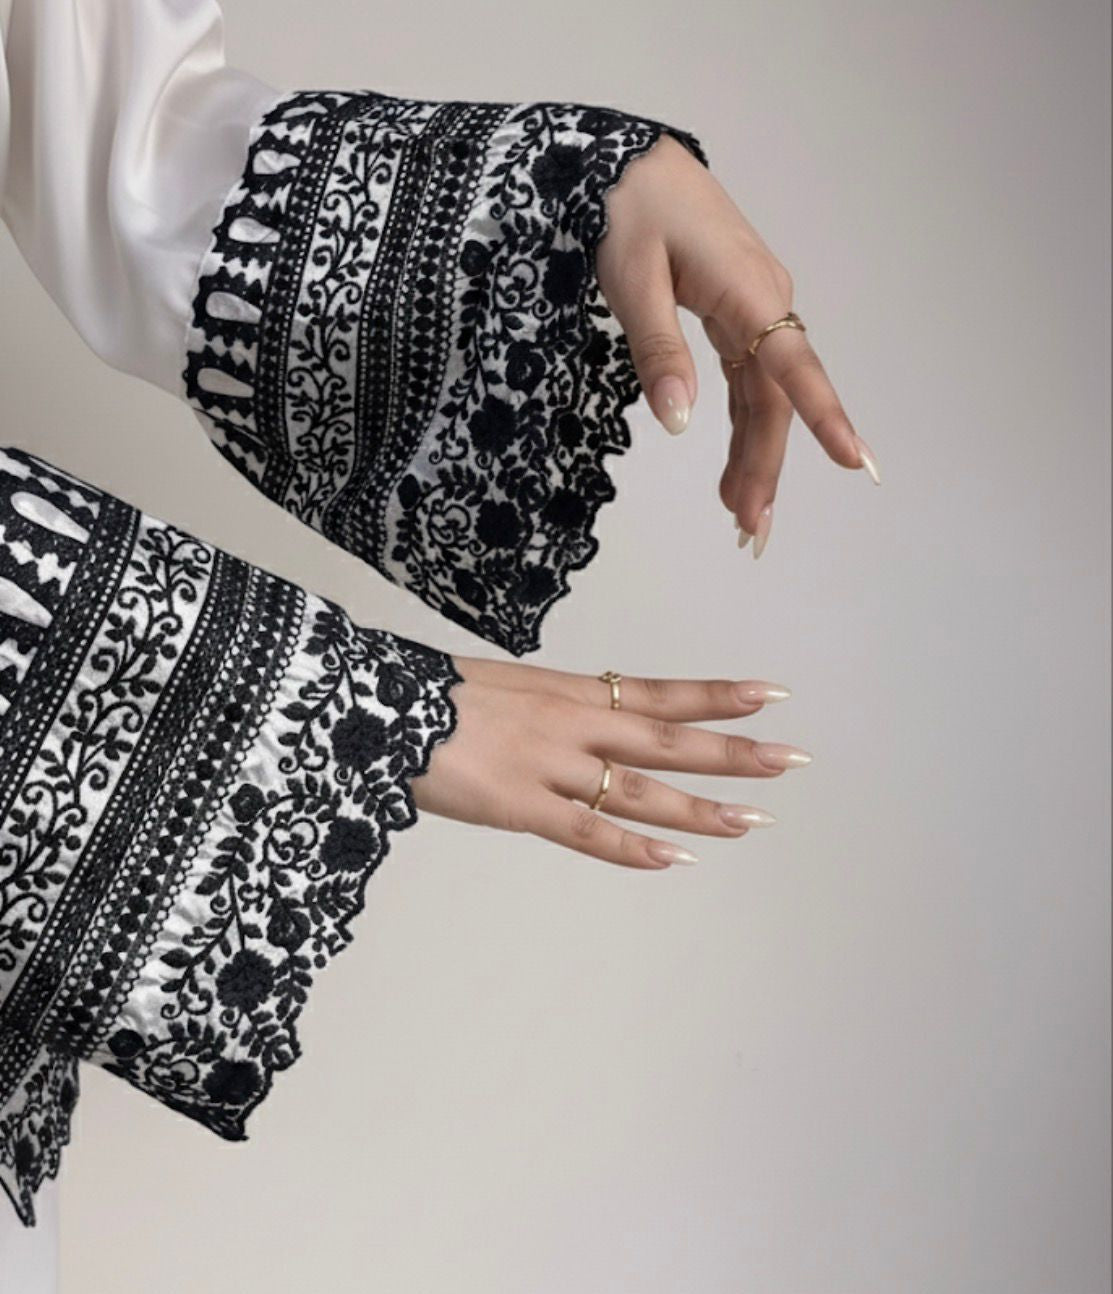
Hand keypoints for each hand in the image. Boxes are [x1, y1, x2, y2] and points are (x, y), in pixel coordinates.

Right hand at [410, 656, 810, 869]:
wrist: (372, 703)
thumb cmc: (432, 694)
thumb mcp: (505, 688)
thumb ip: (551, 710)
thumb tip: (583, 723)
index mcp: (567, 691)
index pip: (658, 691)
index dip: (716, 695)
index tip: (770, 693)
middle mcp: (570, 723)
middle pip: (666, 739)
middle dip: (732, 752)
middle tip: (791, 761)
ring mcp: (547, 764)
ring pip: (638, 789)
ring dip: (698, 807)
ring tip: (751, 820)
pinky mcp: (516, 805)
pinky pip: (584, 832)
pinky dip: (630, 848)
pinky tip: (672, 860)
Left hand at [595, 134, 880, 556]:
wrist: (630, 162)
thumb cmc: (627, 209)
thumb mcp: (631, 279)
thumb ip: (657, 348)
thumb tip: (680, 420)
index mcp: (748, 292)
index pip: (793, 367)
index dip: (824, 417)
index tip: (854, 462)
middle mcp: (765, 303)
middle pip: (776, 399)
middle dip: (765, 466)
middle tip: (750, 530)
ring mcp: (755, 309)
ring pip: (764, 396)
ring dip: (754, 455)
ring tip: (739, 513)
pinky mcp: (738, 313)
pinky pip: (750, 380)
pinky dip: (742, 426)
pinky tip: (733, 464)